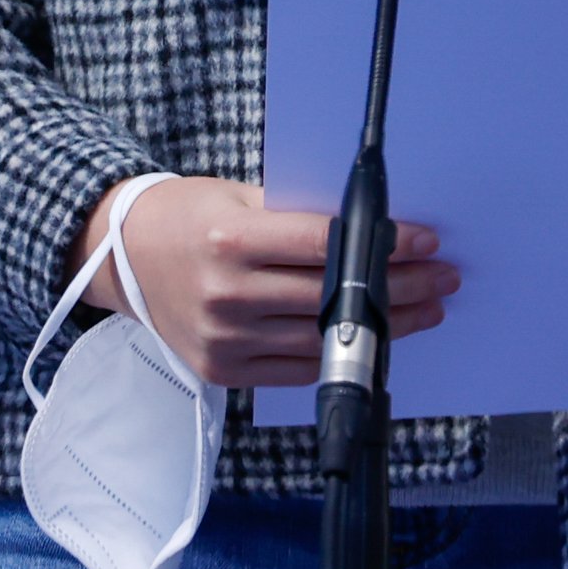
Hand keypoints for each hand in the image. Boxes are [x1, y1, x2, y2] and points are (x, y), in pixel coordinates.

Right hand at [67, 176, 457, 388]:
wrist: (125, 258)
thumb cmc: (190, 214)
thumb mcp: (241, 197)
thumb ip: (298, 214)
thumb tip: (370, 222)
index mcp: (232, 240)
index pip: (324, 243)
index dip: (381, 244)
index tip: (426, 240)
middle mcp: (228, 294)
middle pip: (332, 294)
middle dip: (398, 287)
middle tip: (443, 277)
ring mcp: (226, 339)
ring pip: (322, 338)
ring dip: (384, 327)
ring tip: (426, 310)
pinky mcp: (223, 371)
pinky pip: (296, 368)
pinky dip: (341, 353)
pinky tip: (377, 340)